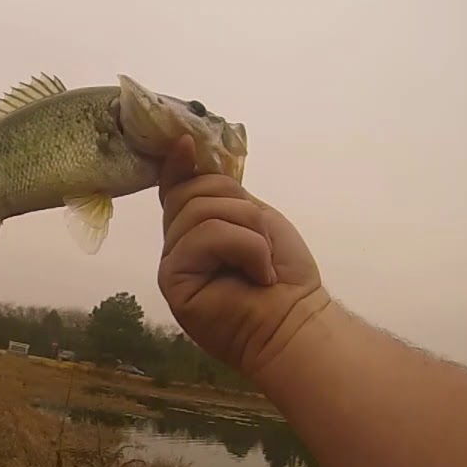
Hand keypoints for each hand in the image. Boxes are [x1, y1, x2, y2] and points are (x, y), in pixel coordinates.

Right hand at [157, 135, 327, 378]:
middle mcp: (177, 246)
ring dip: (248, 230)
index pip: (176, 187)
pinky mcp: (173, 281)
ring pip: (199, 212)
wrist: (295, 323)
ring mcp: (171, 264)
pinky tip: (258, 275)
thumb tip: (184, 145)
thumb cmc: (283, 275)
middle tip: (263, 241)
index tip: (187, 143)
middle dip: (238, 206)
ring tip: (263, 263)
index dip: (179, 165)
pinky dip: (245, 248)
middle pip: (190, 193)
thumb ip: (219, 192)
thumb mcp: (253, 218)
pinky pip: (204, 237)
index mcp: (194, 231)